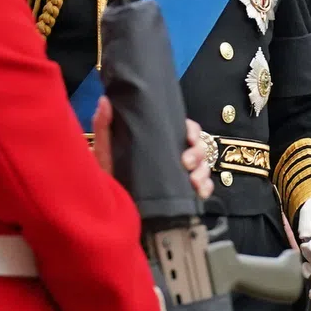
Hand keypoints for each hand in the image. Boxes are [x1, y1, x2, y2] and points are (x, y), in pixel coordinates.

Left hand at [90, 97, 212, 200]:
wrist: (109, 210)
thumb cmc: (107, 177)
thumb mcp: (104, 151)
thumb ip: (104, 126)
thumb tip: (105, 100)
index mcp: (159, 142)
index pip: (184, 129)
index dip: (192, 130)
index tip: (189, 137)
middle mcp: (173, 156)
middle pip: (198, 147)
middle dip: (197, 153)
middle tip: (185, 162)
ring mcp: (180, 176)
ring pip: (204, 167)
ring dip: (203, 172)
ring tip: (193, 181)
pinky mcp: (183, 196)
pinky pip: (203, 189)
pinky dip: (206, 189)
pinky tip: (200, 192)